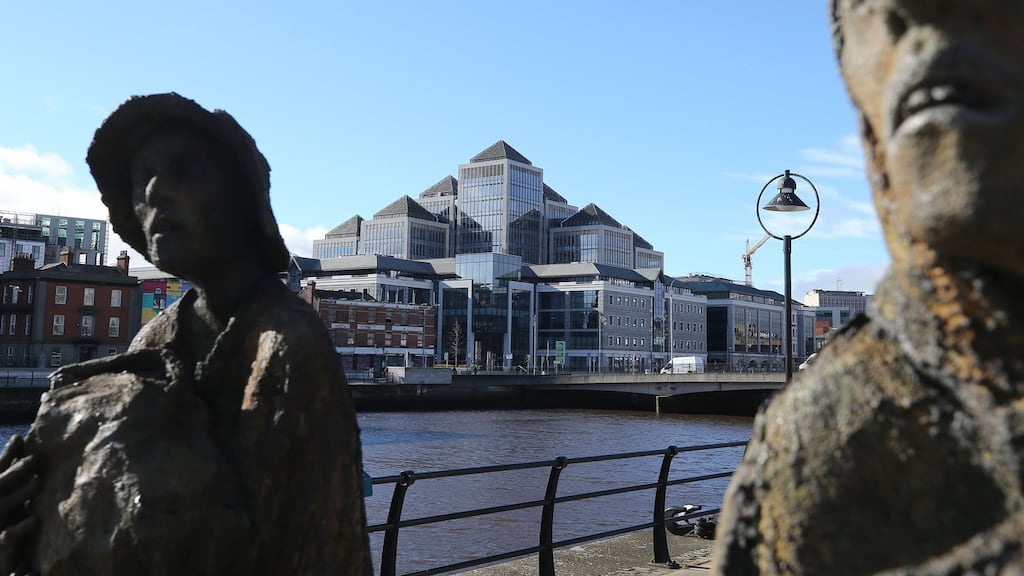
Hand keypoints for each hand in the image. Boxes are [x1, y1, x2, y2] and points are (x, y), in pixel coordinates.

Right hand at [0, 435, 37, 574]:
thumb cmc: (3, 518)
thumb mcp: (6, 494)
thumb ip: (10, 475)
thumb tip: (18, 442)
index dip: (5, 454)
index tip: (18, 438)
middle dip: (14, 470)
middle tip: (33, 458)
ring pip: (3, 505)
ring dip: (20, 493)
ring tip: (36, 482)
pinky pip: (8, 534)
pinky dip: (20, 527)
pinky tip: (34, 520)